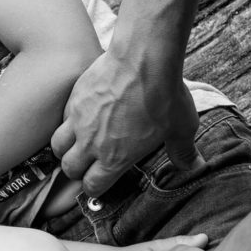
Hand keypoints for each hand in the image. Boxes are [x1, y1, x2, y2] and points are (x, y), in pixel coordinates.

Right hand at [51, 51, 202, 195]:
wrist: (142, 61)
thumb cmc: (163, 96)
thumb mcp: (182, 129)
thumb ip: (183, 152)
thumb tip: (193, 165)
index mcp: (115, 158)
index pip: (93, 186)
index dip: (95, 189)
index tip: (100, 183)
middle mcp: (91, 144)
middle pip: (69, 169)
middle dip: (77, 171)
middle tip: (87, 166)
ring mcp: (78, 121)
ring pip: (57, 146)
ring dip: (65, 151)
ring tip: (76, 146)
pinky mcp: (74, 100)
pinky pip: (62, 119)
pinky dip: (67, 124)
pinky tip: (80, 118)